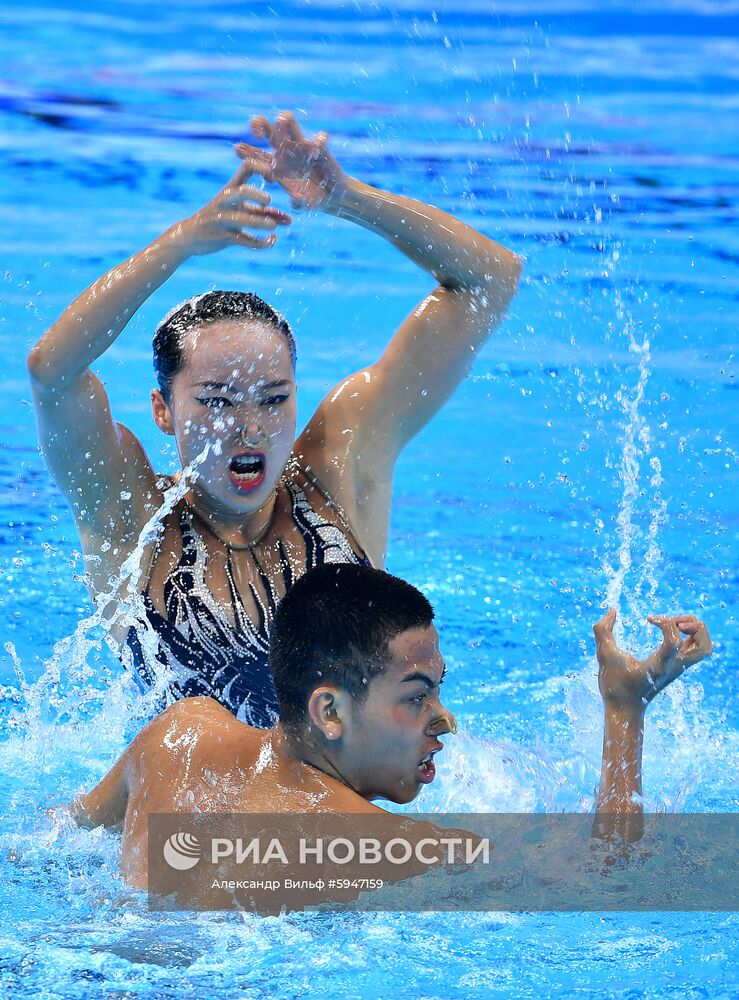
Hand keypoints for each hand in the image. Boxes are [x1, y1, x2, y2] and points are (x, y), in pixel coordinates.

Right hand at [167, 158, 290, 255]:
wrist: (189, 237)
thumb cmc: (220, 220)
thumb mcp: (240, 212)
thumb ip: (264, 214)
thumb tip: (289, 220)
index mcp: (231, 188)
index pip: (246, 167)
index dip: (263, 168)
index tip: (273, 178)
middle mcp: (225, 201)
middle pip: (242, 191)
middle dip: (257, 194)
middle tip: (268, 201)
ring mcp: (223, 219)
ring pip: (243, 219)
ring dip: (260, 222)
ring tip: (274, 227)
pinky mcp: (223, 237)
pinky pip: (244, 240)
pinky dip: (261, 242)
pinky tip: (272, 241)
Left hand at [236, 111, 348, 210]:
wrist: (333, 195)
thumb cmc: (313, 199)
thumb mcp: (305, 204)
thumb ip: (299, 203)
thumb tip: (295, 199)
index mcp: (276, 165)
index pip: (258, 155)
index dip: (247, 151)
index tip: (237, 149)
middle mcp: (286, 151)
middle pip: (269, 131)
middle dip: (260, 125)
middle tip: (257, 133)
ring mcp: (302, 146)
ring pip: (289, 124)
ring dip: (284, 120)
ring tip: (281, 121)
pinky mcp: (320, 147)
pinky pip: (320, 139)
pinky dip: (319, 140)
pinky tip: (318, 145)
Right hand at [594, 609, 712, 709]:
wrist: (625, 709)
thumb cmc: (614, 685)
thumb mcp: (604, 656)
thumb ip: (602, 630)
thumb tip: (612, 610)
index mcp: (659, 666)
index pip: (675, 641)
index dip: (665, 623)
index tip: (649, 620)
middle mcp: (674, 667)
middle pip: (704, 646)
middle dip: (693, 626)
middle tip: (675, 623)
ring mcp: (677, 668)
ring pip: (705, 647)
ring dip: (695, 630)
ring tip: (675, 625)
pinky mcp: (676, 668)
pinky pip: (695, 649)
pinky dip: (689, 636)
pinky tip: (668, 632)